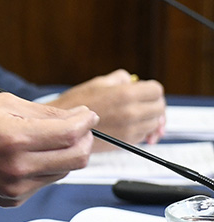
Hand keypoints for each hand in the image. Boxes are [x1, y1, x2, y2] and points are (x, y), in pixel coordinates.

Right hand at [0, 92, 96, 206]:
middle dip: (84, 139)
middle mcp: (17, 167)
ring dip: (63, 154)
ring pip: (62, 172)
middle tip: (76, 127)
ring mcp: (14, 188)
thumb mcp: (1, 103)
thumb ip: (44, 112)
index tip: (87, 115)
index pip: (71, 134)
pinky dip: (43, 168)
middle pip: (77, 158)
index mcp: (14, 138)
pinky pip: (42, 183)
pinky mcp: (10, 200)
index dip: (86, 121)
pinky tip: (24, 156)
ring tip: (44, 140)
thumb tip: (78, 117)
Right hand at [49, 70, 165, 148]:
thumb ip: (122, 79)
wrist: (61, 127)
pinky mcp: (127, 142)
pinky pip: (145, 134)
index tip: (145, 90)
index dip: (151, 89)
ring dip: (149, 118)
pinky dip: (142, 129)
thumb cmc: (76, 103)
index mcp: (126, 94)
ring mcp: (131, 129)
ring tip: (136, 114)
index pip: (157, 90)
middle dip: (153, 104)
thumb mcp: (99, 82)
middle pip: (160, 108)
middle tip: (143, 102)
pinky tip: (132, 125)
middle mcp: (132, 113)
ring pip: (155, 123)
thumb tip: (136, 82)